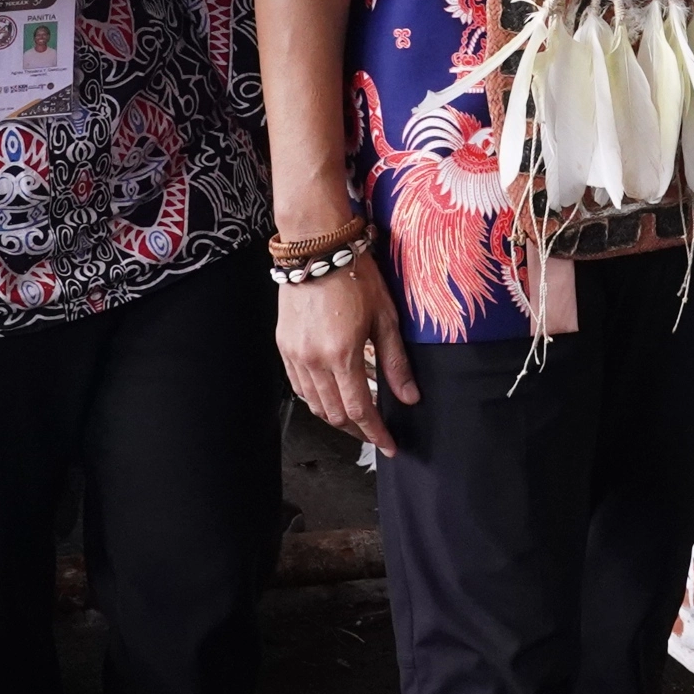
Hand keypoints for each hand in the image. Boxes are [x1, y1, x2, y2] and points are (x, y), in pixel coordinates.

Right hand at [279, 257, 411, 453]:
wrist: (316, 247)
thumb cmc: (354, 274)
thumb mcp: (385, 317)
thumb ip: (395, 362)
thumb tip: (409, 396)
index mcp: (341, 354)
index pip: (361, 410)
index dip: (376, 433)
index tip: (389, 446)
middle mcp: (313, 360)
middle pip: (335, 414)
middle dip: (358, 430)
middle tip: (376, 434)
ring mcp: (294, 355)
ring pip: (314, 404)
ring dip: (337, 417)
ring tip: (358, 417)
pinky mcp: (283, 347)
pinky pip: (299, 386)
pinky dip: (317, 398)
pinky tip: (334, 394)